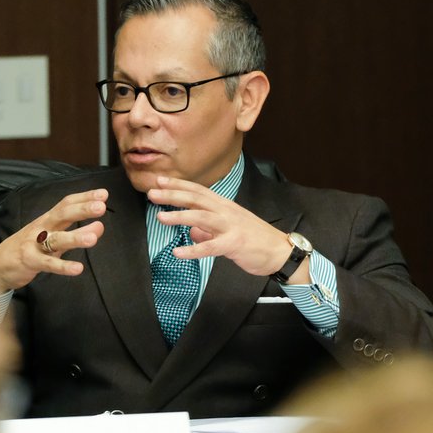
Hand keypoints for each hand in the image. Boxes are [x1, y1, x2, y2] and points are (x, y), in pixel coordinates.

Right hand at [0, 190, 106, 290]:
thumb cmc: (29, 248)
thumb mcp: (51, 237)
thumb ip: (75, 232)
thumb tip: (100, 226)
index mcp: (48, 220)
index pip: (66, 204)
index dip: (84, 198)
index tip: (103, 194)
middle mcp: (42, 228)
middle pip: (62, 215)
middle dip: (81, 210)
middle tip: (101, 207)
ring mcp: (34, 244)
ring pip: (56, 239)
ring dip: (75, 237)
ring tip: (93, 238)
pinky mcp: (29, 261)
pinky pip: (48, 264)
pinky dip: (63, 266)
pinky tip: (78, 269)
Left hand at [147, 176, 302, 279]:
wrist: (281, 251)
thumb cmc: (256, 240)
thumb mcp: (230, 230)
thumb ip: (210, 230)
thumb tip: (194, 233)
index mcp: (225, 206)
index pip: (198, 190)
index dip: (179, 184)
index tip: (160, 180)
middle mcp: (226, 211)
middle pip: (196, 198)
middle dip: (173, 194)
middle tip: (152, 192)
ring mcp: (231, 226)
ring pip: (201, 217)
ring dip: (179, 216)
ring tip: (160, 217)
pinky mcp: (234, 244)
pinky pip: (210, 246)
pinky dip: (193, 249)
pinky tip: (178, 252)